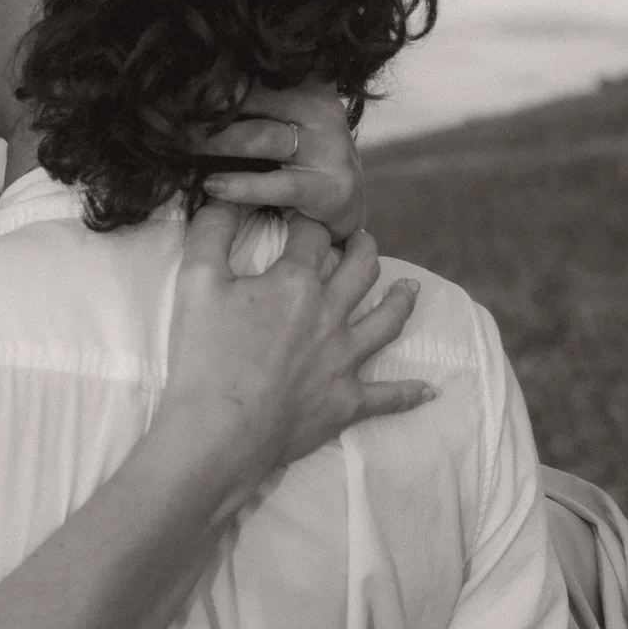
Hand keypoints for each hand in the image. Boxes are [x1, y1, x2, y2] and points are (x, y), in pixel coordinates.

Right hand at [159, 207, 431, 511]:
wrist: (220, 431)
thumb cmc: (204, 356)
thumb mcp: (196, 282)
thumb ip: (211, 232)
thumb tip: (222, 198)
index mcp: (296, 282)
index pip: (313, 235)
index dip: (309, 218)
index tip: (304, 212)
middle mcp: (330, 315)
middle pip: (361, 270)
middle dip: (362, 247)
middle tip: (362, 239)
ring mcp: (344, 359)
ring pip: (387, 321)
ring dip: (401, 300)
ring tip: (411, 287)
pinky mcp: (346, 401)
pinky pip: (389, 396)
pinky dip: (411, 393)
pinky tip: (431, 391)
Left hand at [191, 81, 363, 240]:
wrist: (345, 203)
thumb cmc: (299, 155)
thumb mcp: (282, 118)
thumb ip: (250, 101)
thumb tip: (187, 87)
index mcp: (308, 84)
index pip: (257, 72)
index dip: (216, 75)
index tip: (177, 79)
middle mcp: (320, 110)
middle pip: (255, 98)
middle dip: (209, 106)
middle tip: (170, 110)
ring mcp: (328, 148)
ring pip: (261, 136)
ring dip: (216, 141)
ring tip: (183, 144)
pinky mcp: (328, 187)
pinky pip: (277, 185)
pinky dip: (241, 185)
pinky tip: (212, 185)